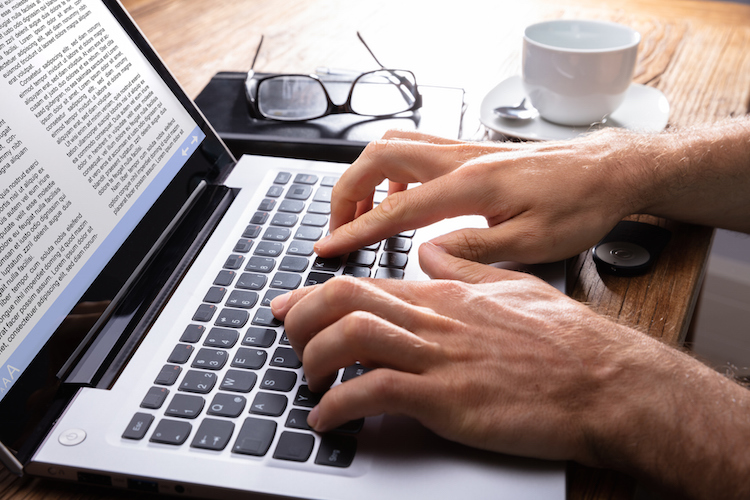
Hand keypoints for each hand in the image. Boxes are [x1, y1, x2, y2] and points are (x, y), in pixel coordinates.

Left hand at [272, 243, 663, 463]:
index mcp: (445, 296)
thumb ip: (464, 269)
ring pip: (351, 338)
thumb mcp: (512, 289)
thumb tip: (430, 254)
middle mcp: (434, 320)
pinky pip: (375, 394)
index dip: (314, 294)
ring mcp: (440, 357)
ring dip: (314, 360)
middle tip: (288, 340)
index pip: (363, 283)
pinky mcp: (448, 398)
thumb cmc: (566, 343)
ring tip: (308, 382)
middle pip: (344, 301)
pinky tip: (330, 420)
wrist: (606, 383)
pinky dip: (339, 407)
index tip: (288, 306)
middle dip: (302, 318)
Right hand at [315, 129, 643, 263]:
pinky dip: (392, 170)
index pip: (395, 209)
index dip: (356, 230)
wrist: (608, 172)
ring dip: (366, 176)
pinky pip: (416, 148)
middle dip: (346, 191)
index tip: (328, 247)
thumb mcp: (533, 243)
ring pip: (393, 145)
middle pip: (378, 157)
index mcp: (471, 186)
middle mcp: (461, 159)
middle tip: (338, 227)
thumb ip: (475, 248)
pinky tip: (402, 197)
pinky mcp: (471, 152)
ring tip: (361, 212)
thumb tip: (427, 253)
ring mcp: (464, 150)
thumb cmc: (579, 206)